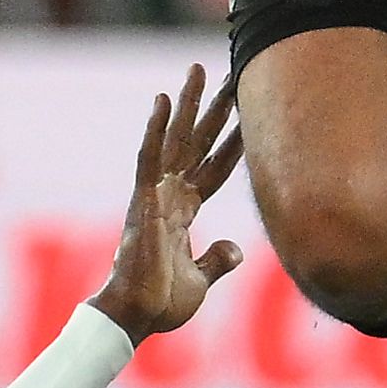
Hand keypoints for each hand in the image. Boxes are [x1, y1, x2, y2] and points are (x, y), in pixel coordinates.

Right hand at [93, 64, 242, 342]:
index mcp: (184, 212)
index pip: (215, 168)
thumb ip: (217, 259)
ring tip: (197, 71)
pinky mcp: (142, 200)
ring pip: (175, 139)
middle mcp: (170, 195)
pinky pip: (149, 157)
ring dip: (187, 104)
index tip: (250, 117)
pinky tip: (162, 100)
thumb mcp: (201, 279)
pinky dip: (155, 128)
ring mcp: (155, 194)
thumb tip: (235, 248)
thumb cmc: (161, 303)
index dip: (233, 144)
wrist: (137, 317)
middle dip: (214, 110)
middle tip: (228, 75)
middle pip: (197, 143)